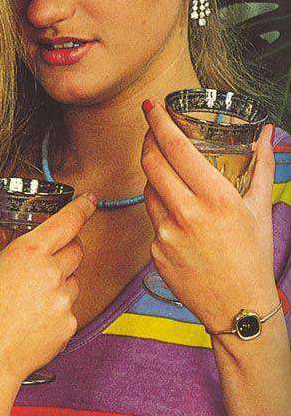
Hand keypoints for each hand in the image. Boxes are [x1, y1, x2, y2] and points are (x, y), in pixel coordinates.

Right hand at [0, 194, 96, 382]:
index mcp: (30, 253)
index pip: (68, 222)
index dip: (82, 208)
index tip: (90, 200)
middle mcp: (52, 273)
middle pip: (76, 249)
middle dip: (66, 247)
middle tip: (44, 258)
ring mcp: (64, 301)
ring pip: (74, 280)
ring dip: (61, 279)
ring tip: (32, 293)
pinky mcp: (69, 325)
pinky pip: (71, 308)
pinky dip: (58, 307)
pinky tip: (34, 316)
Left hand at [140, 100, 277, 331]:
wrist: (239, 309)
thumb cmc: (253, 256)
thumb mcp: (260, 207)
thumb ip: (261, 164)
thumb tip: (267, 132)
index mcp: (216, 197)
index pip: (176, 147)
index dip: (158, 122)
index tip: (150, 106)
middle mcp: (188, 213)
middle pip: (151, 162)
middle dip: (147, 141)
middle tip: (151, 132)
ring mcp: (167, 233)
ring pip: (148, 190)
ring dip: (155, 177)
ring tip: (173, 179)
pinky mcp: (155, 251)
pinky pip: (150, 220)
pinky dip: (161, 211)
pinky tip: (180, 220)